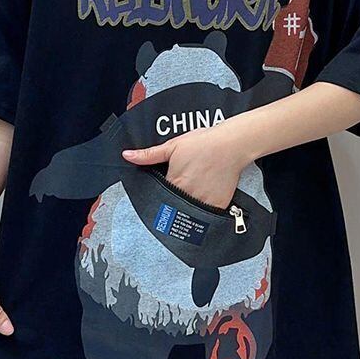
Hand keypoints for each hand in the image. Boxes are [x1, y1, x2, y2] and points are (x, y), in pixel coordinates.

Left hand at [122, 125, 249, 208]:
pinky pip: (207, 214)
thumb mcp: (172, 146)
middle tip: (184, 185)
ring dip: (189, 206)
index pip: (161, 196)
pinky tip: (206, 195)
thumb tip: (127, 156)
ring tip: (195, 190)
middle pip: (174, 206)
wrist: (232, 144)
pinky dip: (205, 210)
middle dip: (175, 200)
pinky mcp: (218, 205)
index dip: (162, 192)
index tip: (169, 185)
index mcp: (174, 183)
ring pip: (190, 212)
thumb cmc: (203, 143)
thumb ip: (149, 155)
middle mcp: (188, 196)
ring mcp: (204, 202)